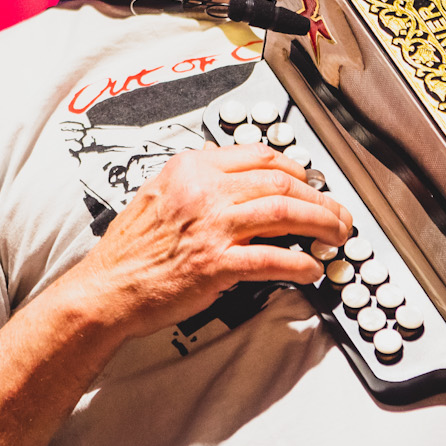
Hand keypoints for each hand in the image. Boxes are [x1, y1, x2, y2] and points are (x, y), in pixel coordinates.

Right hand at [68, 143, 350, 340]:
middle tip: (338, 213)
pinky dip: (301, 264)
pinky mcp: (216, 264)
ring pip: (286, 214)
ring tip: (337, 235)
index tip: (313, 181)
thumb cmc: (131, 249)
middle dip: (320, 198)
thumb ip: (198, 181)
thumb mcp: (159, 193)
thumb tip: (240, 177)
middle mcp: (203, 191)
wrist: (107, 288)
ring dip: (321, 224)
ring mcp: (211, 227)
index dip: (298, 169)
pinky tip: (312, 269)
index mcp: (191, 168)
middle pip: (281, 183)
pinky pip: (273, 260)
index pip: (261, 156)